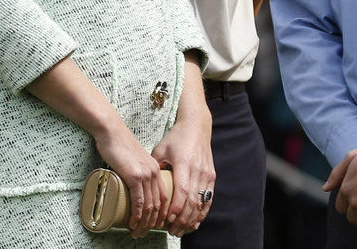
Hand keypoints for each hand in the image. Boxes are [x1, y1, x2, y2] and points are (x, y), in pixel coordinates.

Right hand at [94, 124, 168, 237]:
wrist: (112, 132)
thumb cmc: (119, 145)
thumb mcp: (134, 160)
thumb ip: (138, 172)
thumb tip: (132, 187)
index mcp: (156, 170)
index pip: (164, 197)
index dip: (160, 214)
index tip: (153, 226)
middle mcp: (154, 173)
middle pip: (159, 205)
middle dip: (152, 224)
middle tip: (142, 234)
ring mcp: (145, 174)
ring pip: (150, 206)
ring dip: (144, 223)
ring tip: (136, 232)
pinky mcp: (134, 175)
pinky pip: (139, 201)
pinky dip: (137, 215)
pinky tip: (132, 222)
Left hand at [151, 113, 213, 236]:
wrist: (197, 126)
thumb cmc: (176, 137)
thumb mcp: (161, 149)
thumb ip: (154, 167)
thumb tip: (144, 186)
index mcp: (184, 163)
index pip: (182, 190)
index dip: (176, 207)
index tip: (167, 219)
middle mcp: (197, 170)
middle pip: (192, 201)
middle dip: (182, 219)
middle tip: (172, 231)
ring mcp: (206, 174)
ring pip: (201, 202)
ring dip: (191, 219)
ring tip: (181, 230)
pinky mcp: (211, 176)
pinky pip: (208, 198)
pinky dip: (202, 212)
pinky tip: (195, 223)